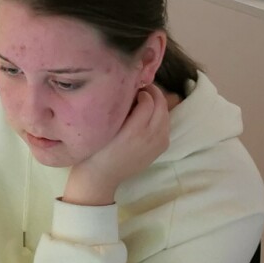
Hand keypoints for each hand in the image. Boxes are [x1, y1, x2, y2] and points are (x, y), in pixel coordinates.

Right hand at [62, 87, 170, 207]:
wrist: (102, 175)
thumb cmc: (97, 148)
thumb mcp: (104, 125)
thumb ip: (119, 108)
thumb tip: (130, 89)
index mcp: (134, 130)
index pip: (148, 101)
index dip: (142, 90)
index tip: (133, 86)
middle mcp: (150, 137)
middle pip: (161, 106)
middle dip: (154, 93)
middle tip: (142, 88)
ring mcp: (158, 144)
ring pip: (166, 115)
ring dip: (159, 104)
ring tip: (146, 99)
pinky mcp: (160, 149)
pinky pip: (166, 127)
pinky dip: (161, 116)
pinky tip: (150, 115)